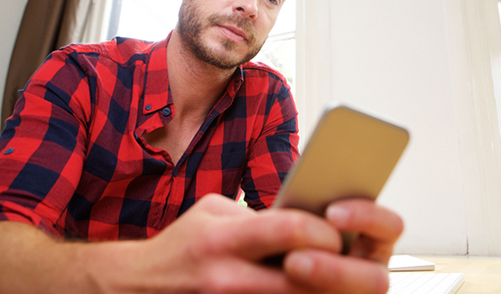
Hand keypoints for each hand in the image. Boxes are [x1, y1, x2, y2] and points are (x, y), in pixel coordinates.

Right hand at [129, 194, 401, 293]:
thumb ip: (258, 218)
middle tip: (363, 268)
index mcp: (223, 238)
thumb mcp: (211, 213)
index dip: (323, 231)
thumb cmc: (180, 245)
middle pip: (306, 280)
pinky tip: (318, 291)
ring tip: (348, 282)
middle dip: (345, 275)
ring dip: (330, 292)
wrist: (137, 287)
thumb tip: (307, 220)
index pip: (289, 229)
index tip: (337, 230)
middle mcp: (227, 277)